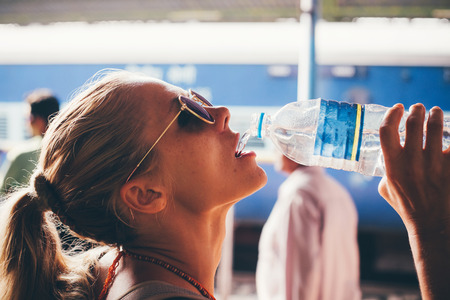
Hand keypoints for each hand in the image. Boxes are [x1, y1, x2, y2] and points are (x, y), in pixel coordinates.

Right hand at [378, 103, 449, 234]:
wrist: (432, 224)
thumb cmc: (407, 206)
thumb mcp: (386, 189)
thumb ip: (386, 170)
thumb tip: (386, 155)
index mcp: (392, 166)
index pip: (387, 131)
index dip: (392, 114)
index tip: (397, 108)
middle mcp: (411, 163)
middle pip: (413, 123)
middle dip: (416, 110)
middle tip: (419, 108)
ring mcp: (433, 165)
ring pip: (435, 128)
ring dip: (435, 116)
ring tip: (435, 113)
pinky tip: (449, 135)